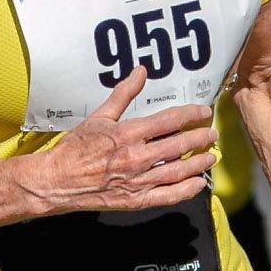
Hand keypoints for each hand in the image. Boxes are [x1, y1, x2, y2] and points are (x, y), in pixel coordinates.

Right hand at [20, 68, 216, 213]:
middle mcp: (137, 157)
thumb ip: (124, 94)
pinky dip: (186, 190)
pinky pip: (167, 195)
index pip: (170, 120)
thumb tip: (141, 71)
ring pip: (178, 171)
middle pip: (179, 145)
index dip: (192, 115)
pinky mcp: (135, 199)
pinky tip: (199, 184)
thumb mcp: (99, 116)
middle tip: (213, 135)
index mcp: (129, 133)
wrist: (58, 180)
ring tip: (211, 157)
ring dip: (198, 163)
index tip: (203, 113)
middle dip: (200, 139)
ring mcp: (138, 180)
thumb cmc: (76, 147)